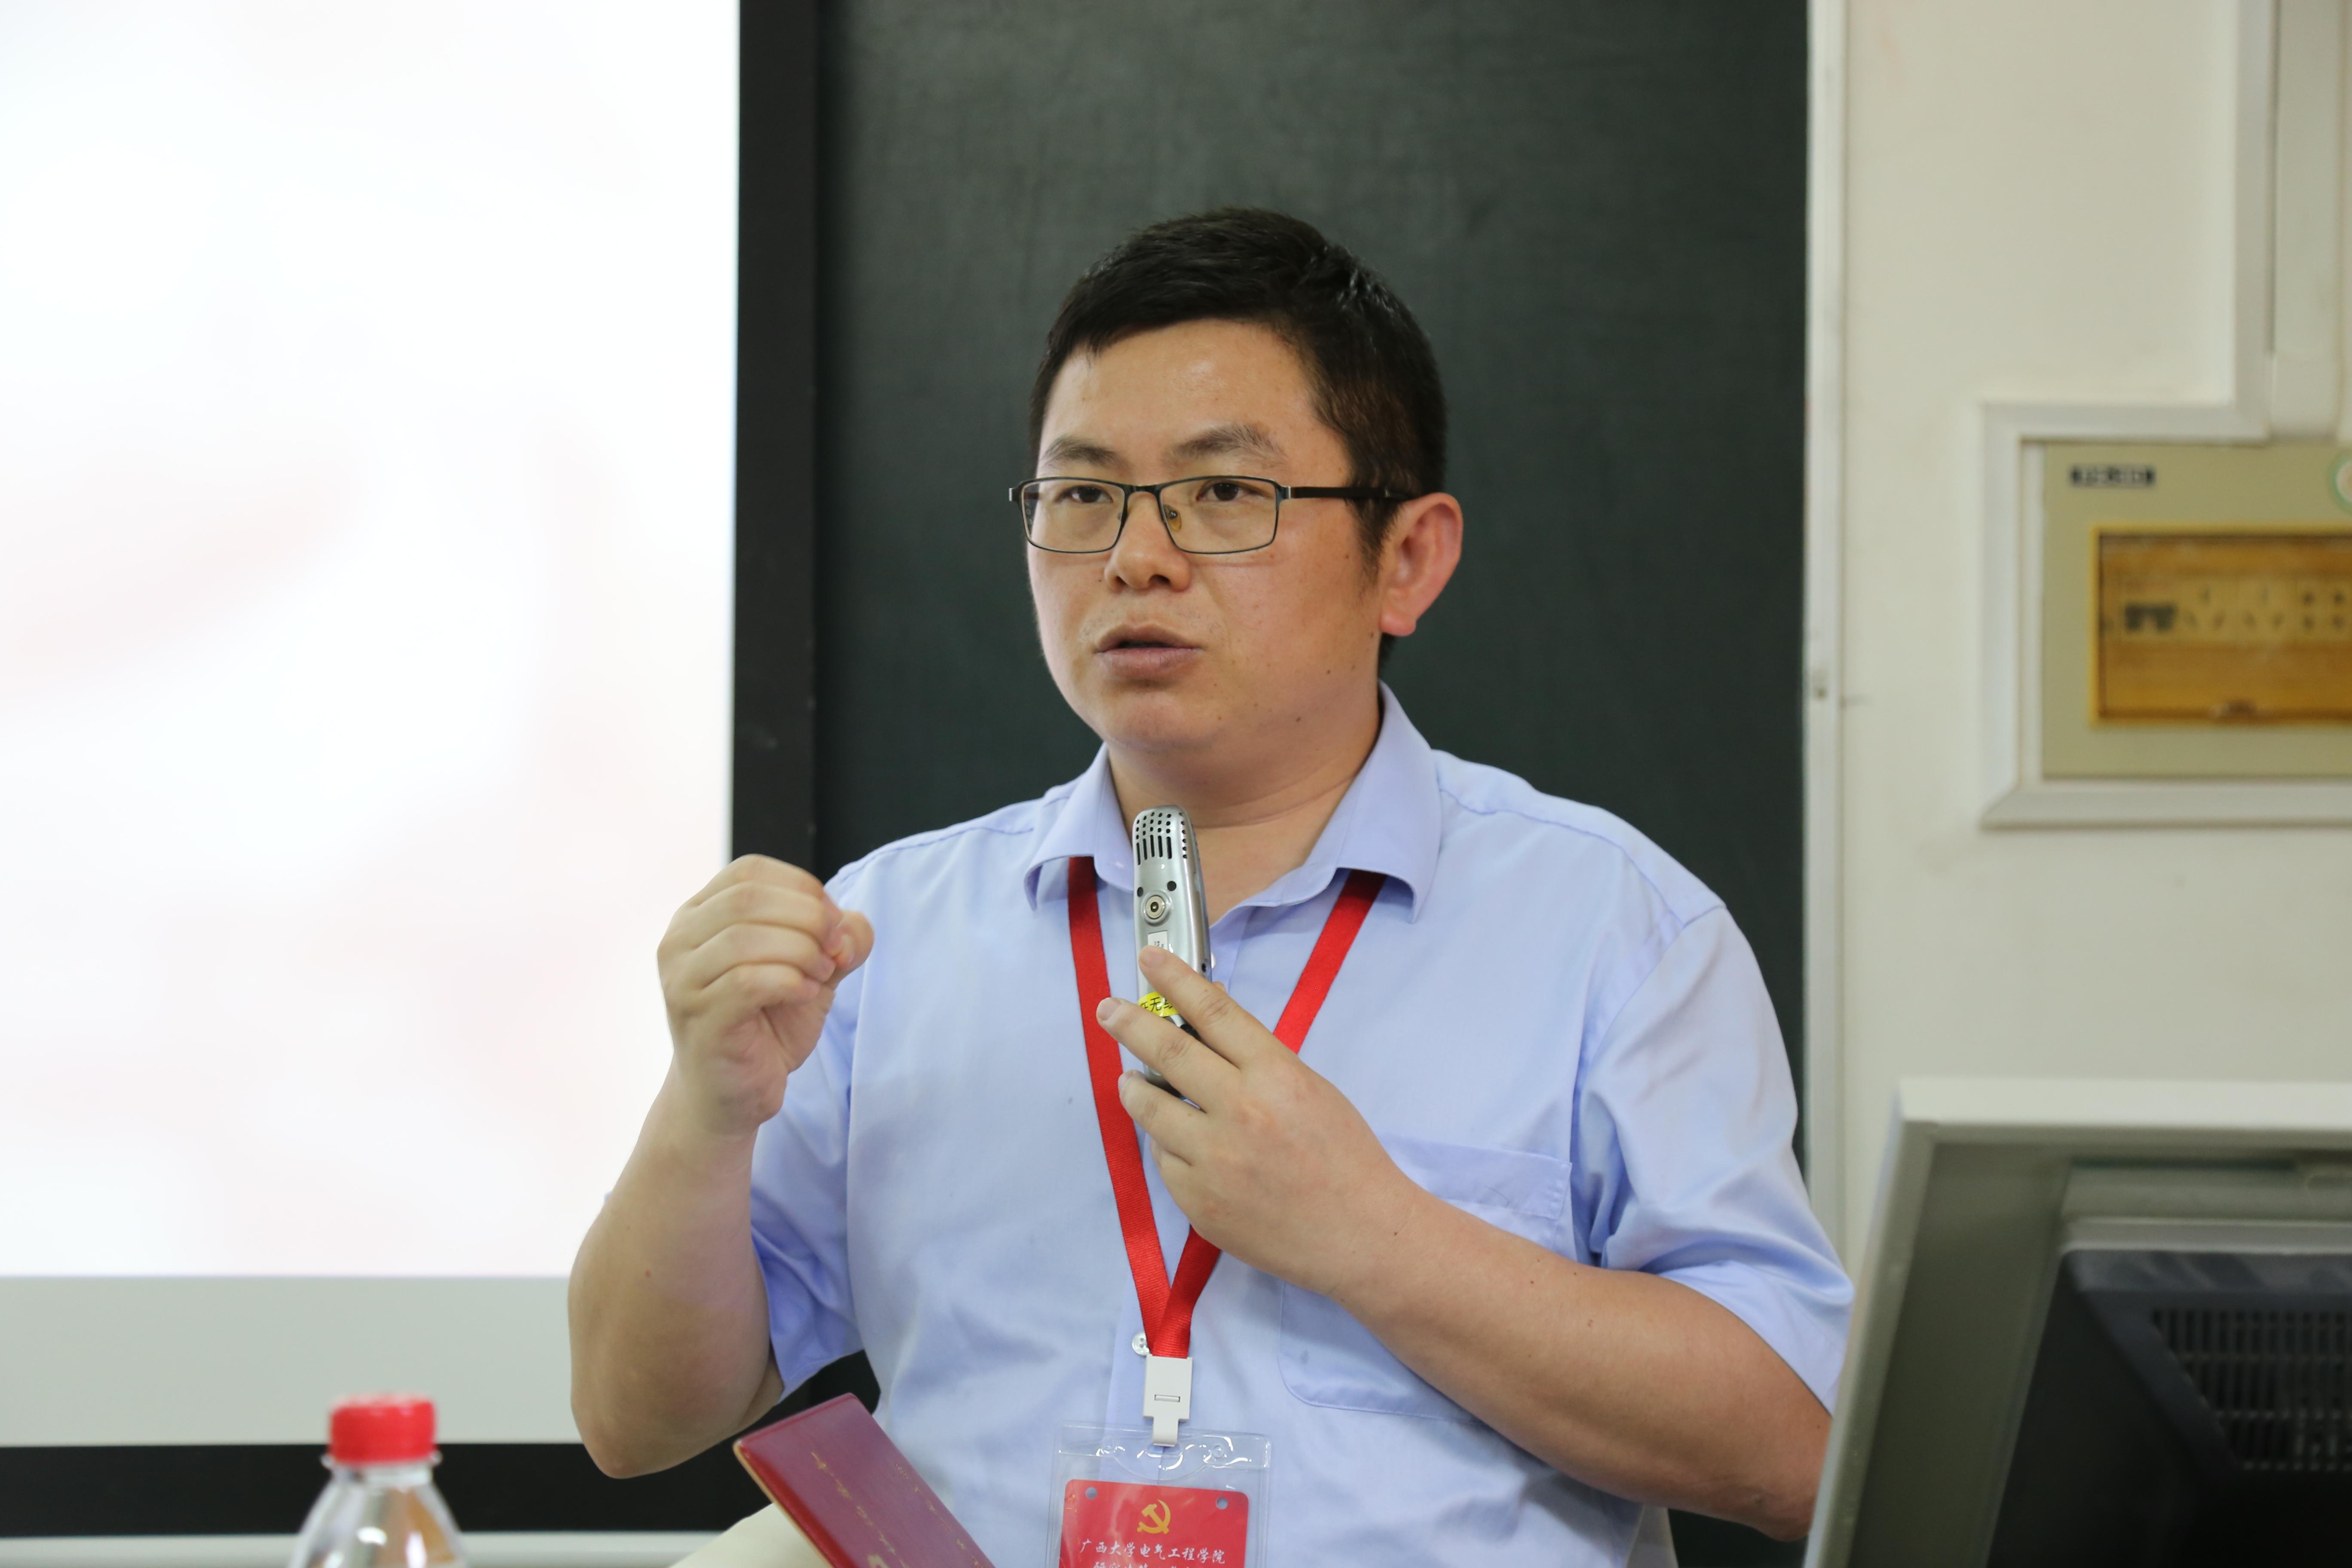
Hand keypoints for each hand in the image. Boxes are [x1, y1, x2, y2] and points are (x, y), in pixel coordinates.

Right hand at [656, 855, 873, 1142]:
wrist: (733, 1096)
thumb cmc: (766, 1026)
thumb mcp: (812, 969)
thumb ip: (837, 938)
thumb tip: (850, 927)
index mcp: (699, 914)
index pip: (750, 871)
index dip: (802, 887)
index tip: (833, 922)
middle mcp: (678, 940)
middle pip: (748, 898)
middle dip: (808, 918)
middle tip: (834, 951)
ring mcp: (681, 980)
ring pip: (745, 936)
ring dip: (801, 952)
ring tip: (821, 977)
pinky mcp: (697, 1017)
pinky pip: (747, 982)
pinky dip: (789, 982)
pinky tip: (805, 995)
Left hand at [1097, 944, 1423, 1300]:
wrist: (1360, 1235)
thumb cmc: (1344, 1158)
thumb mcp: (1310, 1089)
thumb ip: (1258, 1058)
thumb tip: (1206, 1021)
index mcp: (1276, 1076)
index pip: (1214, 1012)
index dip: (1176, 979)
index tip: (1149, 958)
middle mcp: (1240, 1112)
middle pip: (1168, 1052)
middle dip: (1130, 1023)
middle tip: (1109, 1010)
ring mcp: (1214, 1160)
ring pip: (1150, 1109)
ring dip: (1134, 1087)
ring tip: (1130, 1079)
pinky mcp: (1198, 1201)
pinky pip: (1164, 1160)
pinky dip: (1167, 1144)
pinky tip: (1180, 1143)